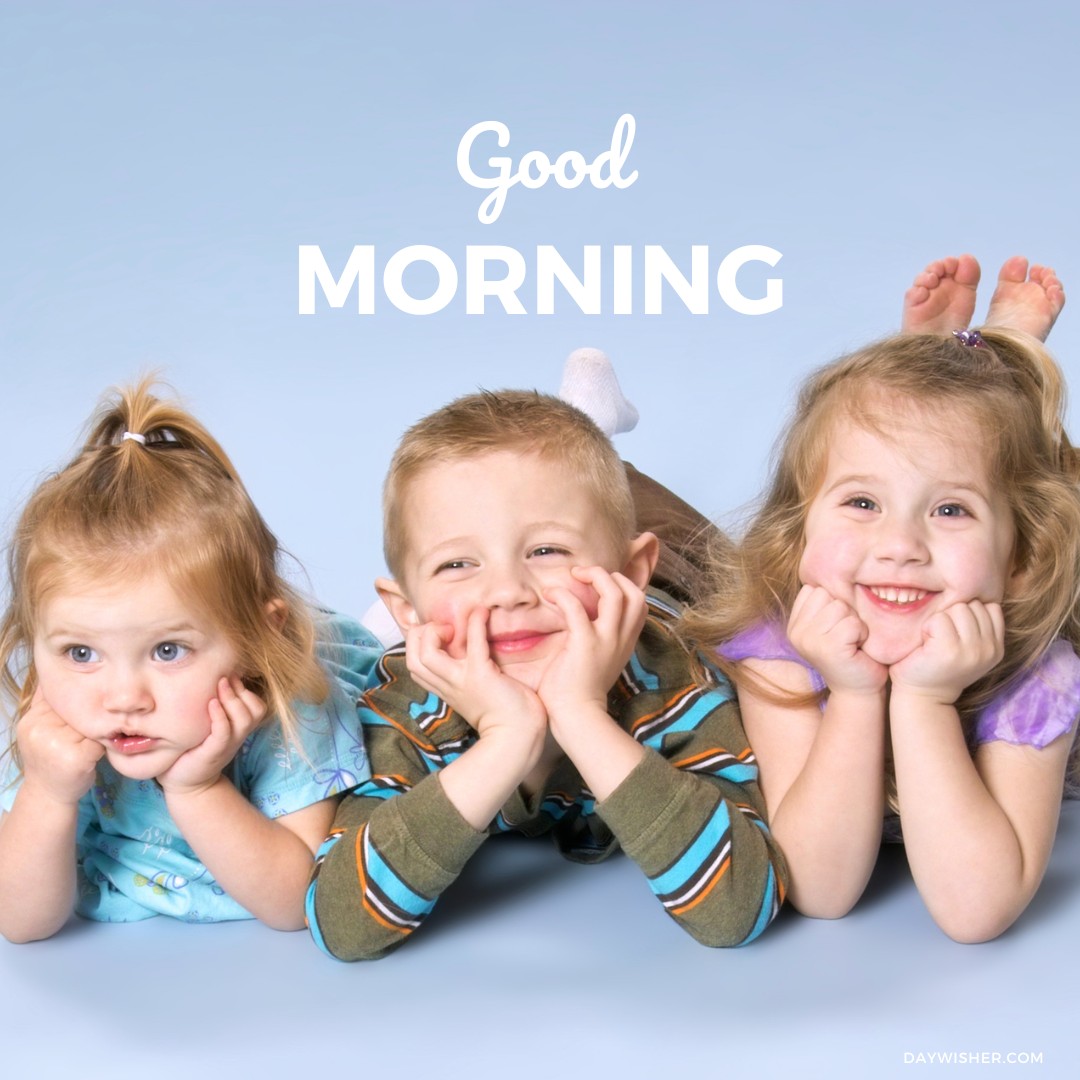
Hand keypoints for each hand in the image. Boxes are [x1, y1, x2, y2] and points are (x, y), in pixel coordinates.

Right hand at [16, 690, 102, 805]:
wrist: (48, 795)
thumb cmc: (51, 758)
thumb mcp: (42, 728)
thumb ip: (47, 702)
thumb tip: (56, 669)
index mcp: (32, 719)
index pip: (64, 697)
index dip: (80, 702)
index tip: (83, 712)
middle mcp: (40, 729)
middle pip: (81, 709)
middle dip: (90, 717)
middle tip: (86, 732)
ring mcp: (56, 744)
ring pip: (92, 724)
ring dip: (98, 731)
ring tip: (87, 743)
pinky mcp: (76, 758)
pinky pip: (101, 740)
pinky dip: (102, 747)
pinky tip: (93, 755)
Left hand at [157, 677, 266, 796]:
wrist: (184, 783)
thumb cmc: (191, 749)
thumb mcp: (205, 725)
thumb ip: (213, 705)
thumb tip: (207, 676)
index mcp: (238, 728)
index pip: (257, 705)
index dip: (246, 689)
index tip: (229, 675)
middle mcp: (238, 736)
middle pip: (256, 709)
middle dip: (241, 691)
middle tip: (223, 678)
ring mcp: (228, 745)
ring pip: (245, 718)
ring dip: (233, 699)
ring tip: (219, 686)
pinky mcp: (214, 752)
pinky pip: (224, 731)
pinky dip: (220, 716)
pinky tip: (211, 704)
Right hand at [404, 606, 547, 744]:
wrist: (519, 738)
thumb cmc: (505, 715)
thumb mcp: (476, 693)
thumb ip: (467, 676)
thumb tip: (470, 652)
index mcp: (446, 689)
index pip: (415, 665)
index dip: (419, 644)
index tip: (441, 635)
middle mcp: (448, 685)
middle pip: (412, 658)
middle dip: (420, 635)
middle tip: (444, 629)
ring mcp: (462, 681)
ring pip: (425, 654)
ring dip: (435, 631)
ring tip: (454, 626)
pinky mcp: (482, 675)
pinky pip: (472, 643)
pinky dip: (476, 623)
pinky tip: (483, 612)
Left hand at [537, 566, 646, 729]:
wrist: (577, 717)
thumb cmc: (579, 691)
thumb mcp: (600, 661)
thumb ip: (599, 641)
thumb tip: (582, 621)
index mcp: (626, 641)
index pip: (639, 604)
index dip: (623, 586)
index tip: (598, 585)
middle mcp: (621, 638)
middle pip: (635, 594)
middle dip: (612, 576)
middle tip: (585, 576)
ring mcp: (606, 639)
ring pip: (615, 593)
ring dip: (594, 576)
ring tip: (573, 575)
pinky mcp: (585, 643)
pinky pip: (575, 607)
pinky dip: (562, 594)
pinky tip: (549, 594)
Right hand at [787, 584, 887, 695]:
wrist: (858, 689)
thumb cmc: (851, 653)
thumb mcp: (831, 625)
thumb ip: (824, 603)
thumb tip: (828, 566)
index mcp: (794, 624)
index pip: (815, 589)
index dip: (834, 603)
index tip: (836, 627)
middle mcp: (796, 631)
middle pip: (827, 595)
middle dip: (845, 612)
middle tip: (846, 636)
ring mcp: (808, 640)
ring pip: (840, 607)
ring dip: (854, 623)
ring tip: (852, 642)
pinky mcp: (827, 648)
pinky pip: (851, 623)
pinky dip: (861, 633)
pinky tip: (857, 648)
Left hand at [889, 600, 1004, 703]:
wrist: (922, 696)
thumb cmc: (938, 665)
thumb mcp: (968, 646)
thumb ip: (978, 625)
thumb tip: (978, 585)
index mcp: (997, 646)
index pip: (989, 606)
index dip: (966, 613)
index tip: (954, 633)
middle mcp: (990, 649)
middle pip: (971, 604)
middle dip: (952, 615)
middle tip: (941, 639)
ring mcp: (972, 650)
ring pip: (956, 609)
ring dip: (939, 620)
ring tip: (934, 641)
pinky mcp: (950, 650)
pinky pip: (939, 619)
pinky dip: (927, 627)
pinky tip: (925, 644)